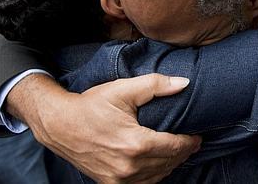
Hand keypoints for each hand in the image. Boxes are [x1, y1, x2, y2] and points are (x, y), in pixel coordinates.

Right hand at [8, 73, 200, 182]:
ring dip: (170, 165)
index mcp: (136, 144)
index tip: (198, 136)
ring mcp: (119, 179)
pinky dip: (154, 175)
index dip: (190, 142)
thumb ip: (156, 85)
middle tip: (191, 142)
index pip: (175, 147)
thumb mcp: (124, 89)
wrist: (60, 125)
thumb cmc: (91, 105)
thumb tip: (184, 83)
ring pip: (158, 176)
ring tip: (177, 152)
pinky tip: (158, 164)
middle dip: (183, 152)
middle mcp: (129, 166)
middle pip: (169, 163)